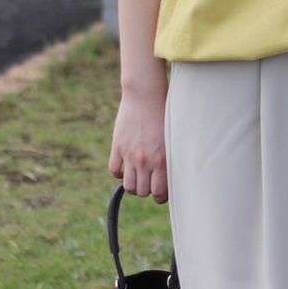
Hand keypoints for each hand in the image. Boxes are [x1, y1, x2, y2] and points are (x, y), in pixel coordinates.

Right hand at [108, 85, 168, 203]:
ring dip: (133, 182)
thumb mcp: (173, 137)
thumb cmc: (165, 112)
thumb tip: (170, 177)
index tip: (160, 189)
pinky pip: (114, 171)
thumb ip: (170, 158)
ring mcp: (130, 154)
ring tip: (138, 173)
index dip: (159, 195)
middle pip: (142, 191)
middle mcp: (146, 160)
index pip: (159, 194)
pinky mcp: (117, 147)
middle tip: (149, 178)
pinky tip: (126, 163)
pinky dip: (119, 171)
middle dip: (146, 188)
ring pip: (128, 185)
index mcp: (163, 159)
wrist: (146, 94)